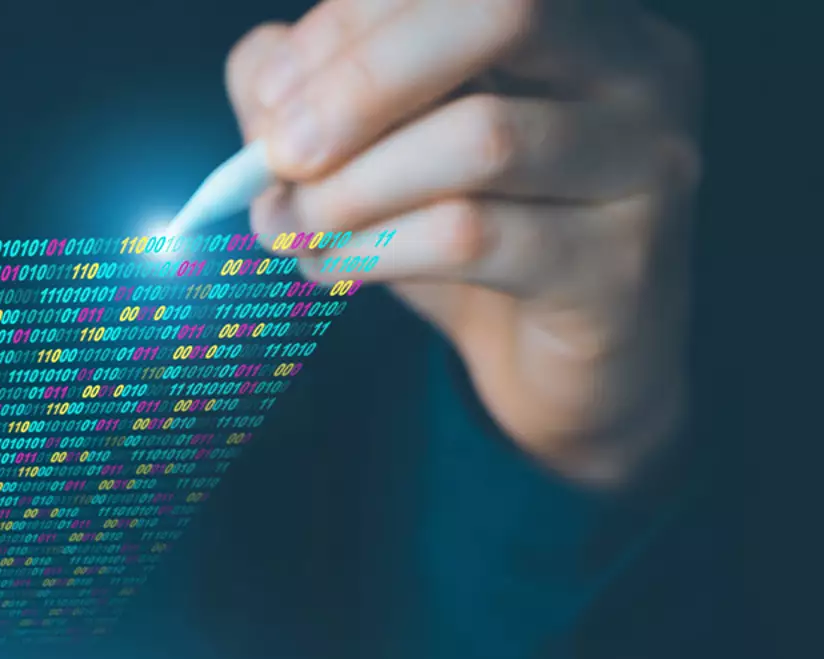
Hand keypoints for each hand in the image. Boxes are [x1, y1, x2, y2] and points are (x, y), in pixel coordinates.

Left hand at [225, 0, 703, 488]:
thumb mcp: (385, 148)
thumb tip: (263, 74)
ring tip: (292, 226)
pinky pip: (473, 238)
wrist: (565, 370)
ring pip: (481, 138)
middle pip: (502, 10)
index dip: (350, 19)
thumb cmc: (471, 233)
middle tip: (281, 153)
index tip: (272, 94)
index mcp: (582, 13)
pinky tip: (330, 266)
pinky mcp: (619, 267)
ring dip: (352, 187)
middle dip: (363, 79)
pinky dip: (373, 250)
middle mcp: (639, 68)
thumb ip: (315, 91)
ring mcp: (647, 165)